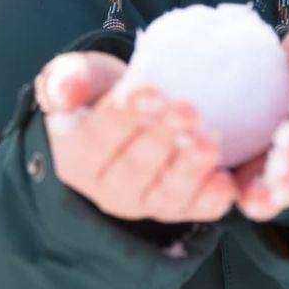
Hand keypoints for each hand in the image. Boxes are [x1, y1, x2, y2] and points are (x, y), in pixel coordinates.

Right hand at [34, 51, 237, 222]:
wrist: (132, 111)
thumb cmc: (101, 91)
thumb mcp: (79, 76)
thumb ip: (68, 78)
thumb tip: (63, 93)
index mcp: (75, 158)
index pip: (97, 141)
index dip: (124, 118)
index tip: (151, 92)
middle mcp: (107, 189)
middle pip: (133, 170)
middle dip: (162, 139)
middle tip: (187, 110)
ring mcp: (144, 203)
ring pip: (165, 196)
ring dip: (190, 170)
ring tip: (209, 142)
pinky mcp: (177, 209)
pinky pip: (195, 211)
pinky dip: (211, 200)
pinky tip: (226, 181)